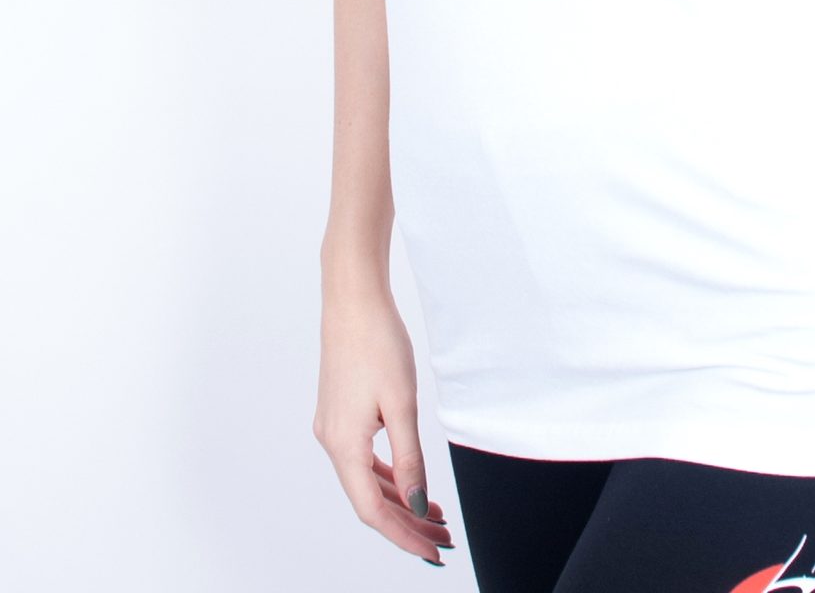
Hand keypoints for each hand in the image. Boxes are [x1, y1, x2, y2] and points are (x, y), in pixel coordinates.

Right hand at [313, 286, 455, 566]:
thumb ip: (408, 458)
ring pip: (365, 480)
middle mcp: (332, 442)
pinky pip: (361, 459)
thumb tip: (418, 504)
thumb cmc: (378, 343)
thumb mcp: (402, 404)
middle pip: (369, 500)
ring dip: (398, 500)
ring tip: (434, 515)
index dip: (404, 536)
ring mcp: (332, 427)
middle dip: (406, 523)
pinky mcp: (338, 413)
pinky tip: (406, 481)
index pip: (373, 510)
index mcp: (344, 445)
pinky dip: (385, 475)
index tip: (432, 553)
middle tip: (442, 539)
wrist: (353, 300)